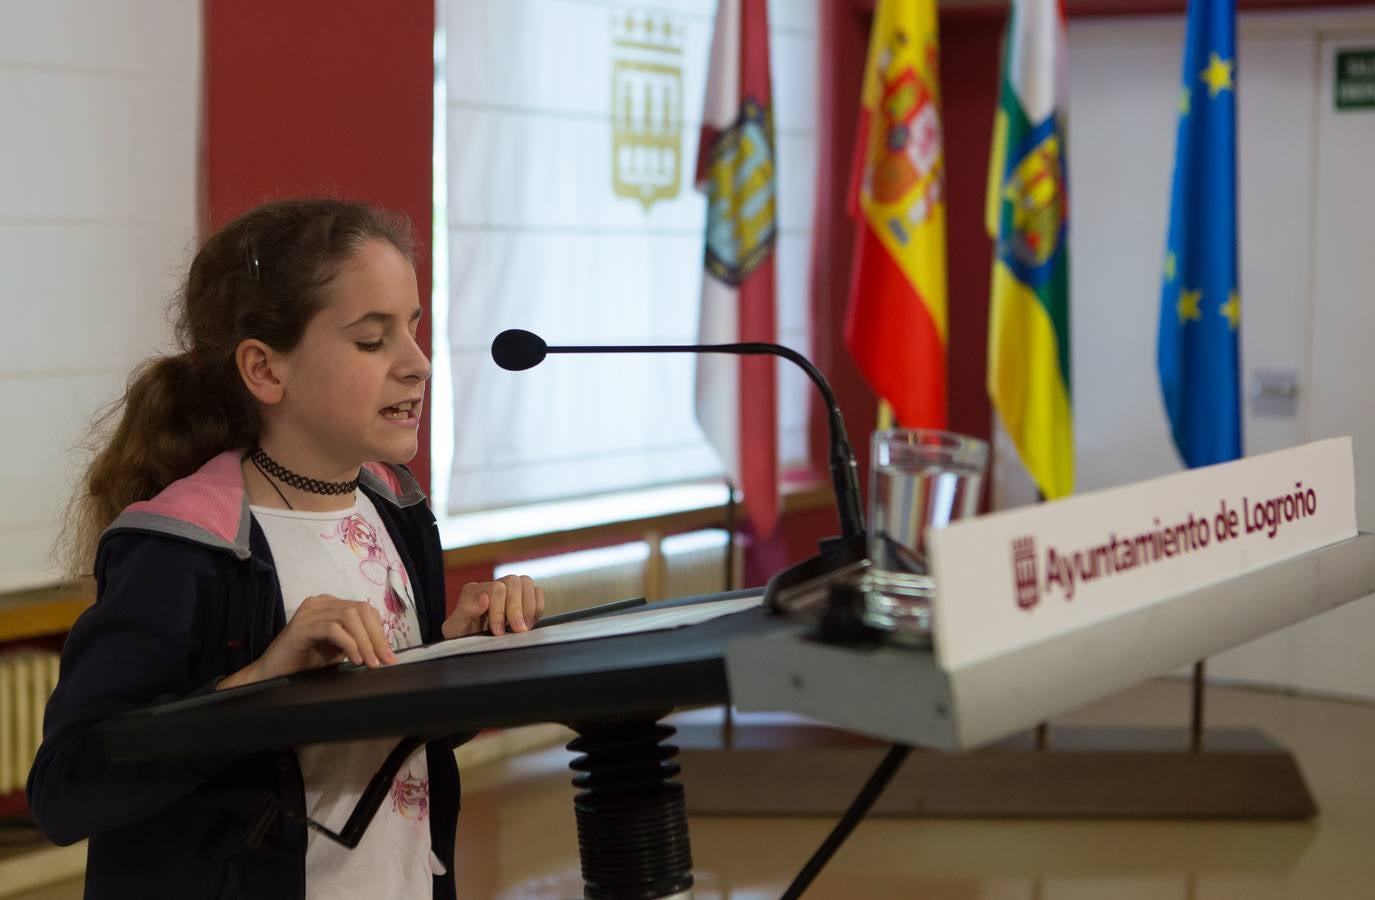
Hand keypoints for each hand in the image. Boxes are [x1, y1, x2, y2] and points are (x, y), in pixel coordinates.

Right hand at [219, 594, 395, 689]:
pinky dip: (348, 644)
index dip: (380, 632)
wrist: (272, 675)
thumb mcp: (338, 649)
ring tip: (370, 662)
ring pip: (349, 616)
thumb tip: (385, 651)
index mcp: (331, 605)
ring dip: (365, 641)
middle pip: (360, 610)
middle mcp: (321, 602)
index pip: (365, 610)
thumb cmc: (305, 662)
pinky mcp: (301, 625)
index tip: (390, 656)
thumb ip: (357, 642)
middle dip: (376, 637)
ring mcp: (310, 611)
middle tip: (385, 661)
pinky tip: (354, 660)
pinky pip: (333, 628)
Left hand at [442, 575, 545, 638]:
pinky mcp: (523, 599)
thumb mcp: (455, 628)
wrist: (469, 647)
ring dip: (528, 607)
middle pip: (513, 582)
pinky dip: (537, 607)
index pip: (495, 588)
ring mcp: (509, 591)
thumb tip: (484, 598)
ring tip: (523, 628)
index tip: (498, 632)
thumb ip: (465, 611)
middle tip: (517, 630)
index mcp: (474, 591)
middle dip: (516, 609)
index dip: (499, 611)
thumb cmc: (461, 638)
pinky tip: (528, 623)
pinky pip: (537, 592)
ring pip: (526, 583)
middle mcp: (493, 587)